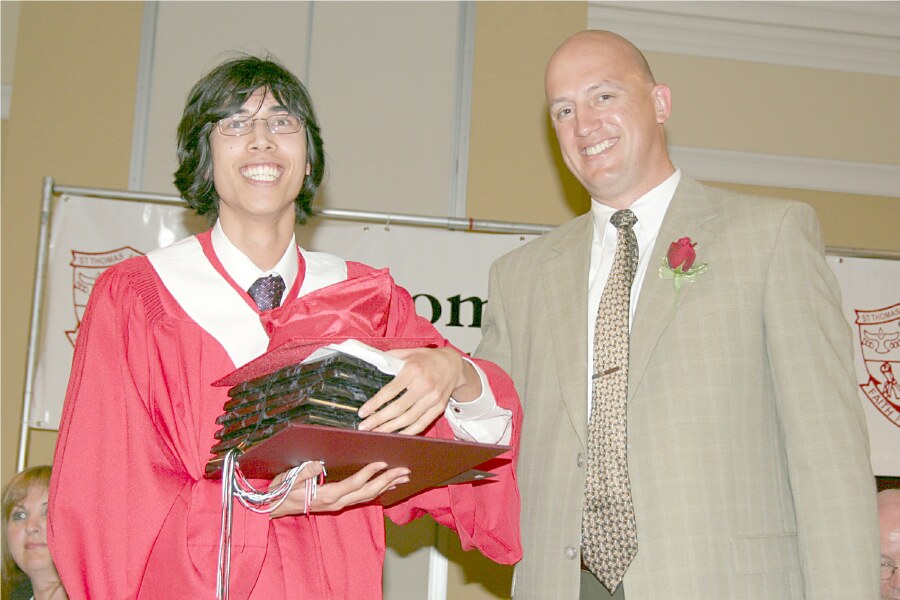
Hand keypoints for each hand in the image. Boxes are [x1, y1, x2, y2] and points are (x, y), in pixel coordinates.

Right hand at [268, 461, 409, 516]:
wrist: (273, 507)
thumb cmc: (280, 490)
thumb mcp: (288, 479)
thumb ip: (304, 472)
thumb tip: (318, 462)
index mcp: (327, 494)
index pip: (354, 483)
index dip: (370, 473)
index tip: (383, 462)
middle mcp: (336, 502)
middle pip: (368, 492)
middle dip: (387, 480)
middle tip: (405, 470)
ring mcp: (338, 505)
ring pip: (368, 497)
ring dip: (386, 486)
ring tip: (403, 477)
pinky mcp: (337, 504)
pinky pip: (362, 498)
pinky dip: (376, 491)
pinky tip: (385, 485)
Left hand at [357, 347, 480, 434]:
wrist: (453, 365)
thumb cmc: (427, 358)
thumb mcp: (409, 352)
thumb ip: (391, 357)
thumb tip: (372, 362)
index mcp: (413, 371)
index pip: (390, 391)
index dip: (375, 403)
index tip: (362, 413)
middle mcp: (424, 386)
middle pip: (398, 408)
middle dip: (379, 420)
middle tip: (364, 427)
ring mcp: (433, 398)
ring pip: (409, 419)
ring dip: (390, 429)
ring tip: (376, 434)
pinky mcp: (439, 408)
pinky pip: (422, 423)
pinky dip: (408, 432)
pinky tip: (396, 435)